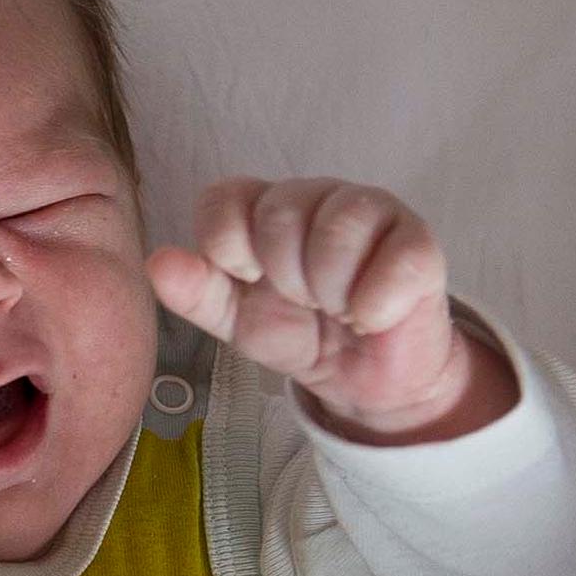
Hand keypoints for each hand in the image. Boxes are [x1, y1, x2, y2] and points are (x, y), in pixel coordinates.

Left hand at [145, 178, 509, 444]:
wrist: (363, 379)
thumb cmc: (299, 334)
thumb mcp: (237, 321)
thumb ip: (196, 292)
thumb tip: (158, 263)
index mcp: (262, 208)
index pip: (224, 197)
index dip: (227, 245)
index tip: (248, 279)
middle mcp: (314, 196)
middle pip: (280, 212)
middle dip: (286, 277)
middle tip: (306, 304)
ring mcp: (371, 210)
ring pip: (338, 228)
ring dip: (332, 291)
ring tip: (340, 309)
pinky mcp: (417, 241)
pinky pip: (395, 260)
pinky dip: (375, 305)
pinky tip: (373, 316)